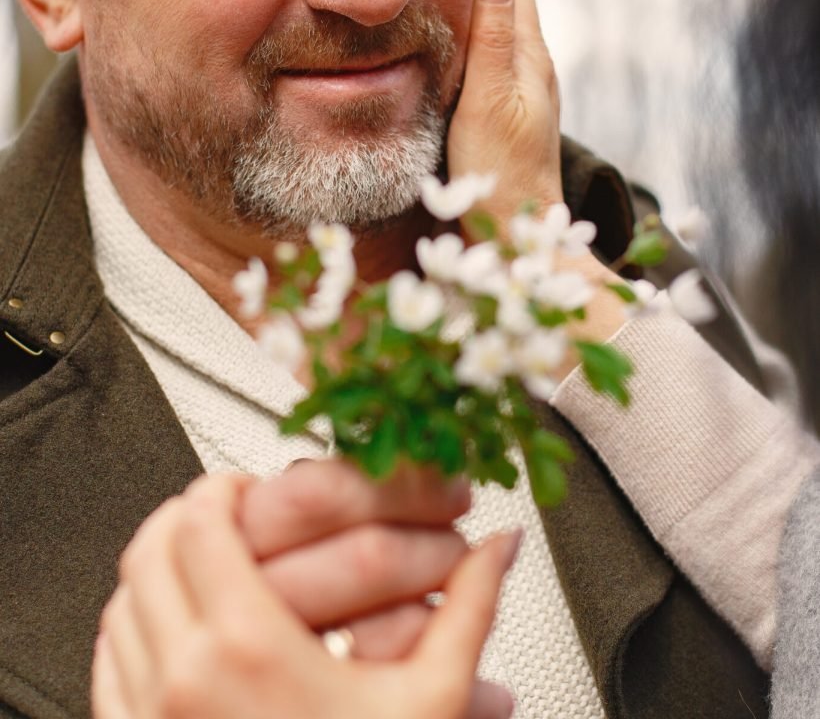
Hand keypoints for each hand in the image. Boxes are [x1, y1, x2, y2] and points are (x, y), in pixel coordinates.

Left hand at [93, 474, 518, 718]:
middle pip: (150, 552)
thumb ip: (470, 610)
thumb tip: (500, 551)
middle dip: (182, 517)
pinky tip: (174, 633)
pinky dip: (133, 629)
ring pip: (122, 604)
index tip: (244, 487)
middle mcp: (184, 679)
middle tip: (219, 513)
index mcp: (251, 648)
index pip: (198, 524)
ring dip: (155, 570)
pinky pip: (109, 665)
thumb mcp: (431, 702)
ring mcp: (150, 718)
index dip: (218, 489)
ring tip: (199, 566)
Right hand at [447, 0, 561, 229]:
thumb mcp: (490, 101)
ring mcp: (521, 89)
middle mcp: (532, 66)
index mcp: (531, 57)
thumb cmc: (500, 175)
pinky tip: (442, 32)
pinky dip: (468, 28)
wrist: (519, 234)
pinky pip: (490, 52)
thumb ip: (495, 36)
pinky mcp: (506, 110)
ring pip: (499, 23)